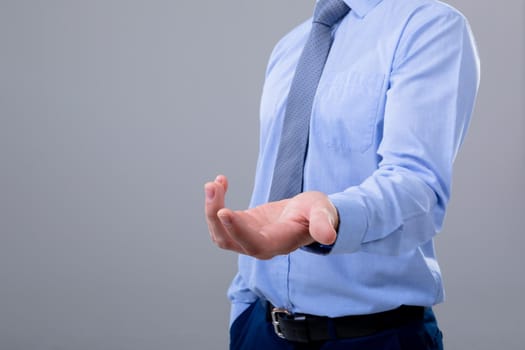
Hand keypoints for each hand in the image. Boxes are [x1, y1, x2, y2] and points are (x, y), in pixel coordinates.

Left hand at [204, 175, 338, 258]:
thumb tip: (329, 237)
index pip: (254, 244)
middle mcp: (260, 245)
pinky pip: (222, 219)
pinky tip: (221, 181)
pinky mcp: (242, 226)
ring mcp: (248, 237)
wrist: (311, 215)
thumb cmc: (319, 213)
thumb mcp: (324, 213)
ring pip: (220, 232)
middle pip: (228, 240)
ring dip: (212, 209)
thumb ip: (323, 223)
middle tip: (212, 187)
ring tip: (214, 184)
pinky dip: (217, 202)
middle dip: (215, 216)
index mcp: (279, 243)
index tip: (223, 211)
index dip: (238, 231)